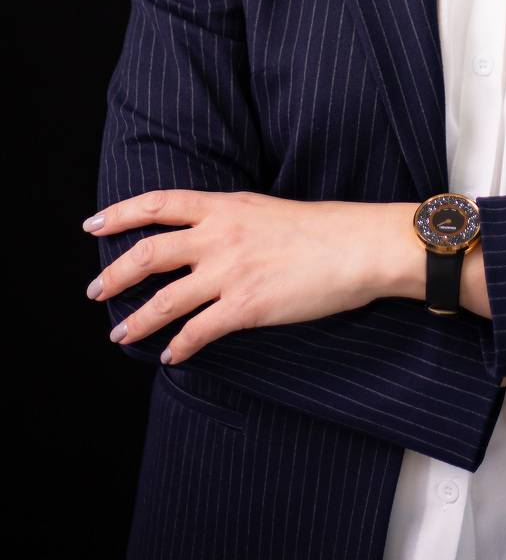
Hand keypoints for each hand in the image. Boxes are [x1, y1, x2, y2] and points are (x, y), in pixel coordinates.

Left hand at [83, 189, 394, 364]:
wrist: (358, 246)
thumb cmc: (322, 228)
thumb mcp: (266, 210)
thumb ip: (231, 221)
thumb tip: (206, 238)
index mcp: (225, 206)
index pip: (159, 203)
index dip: (120, 213)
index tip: (93, 225)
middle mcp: (220, 236)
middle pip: (149, 253)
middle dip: (114, 275)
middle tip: (96, 291)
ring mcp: (231, 272)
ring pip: (165, 300)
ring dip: (137, 321)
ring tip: (120, 335)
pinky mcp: (246, 307)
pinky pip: (198, 332)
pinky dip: (178, 347)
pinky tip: (171, 356)